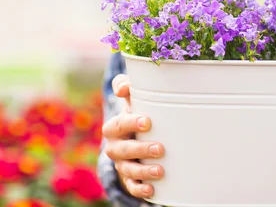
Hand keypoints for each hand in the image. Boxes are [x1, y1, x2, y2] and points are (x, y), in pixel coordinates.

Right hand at [102, 74, 164, 198]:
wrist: (135, 135)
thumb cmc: (138, 112)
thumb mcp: (134, 98)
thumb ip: (128, 87)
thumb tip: (123, 87)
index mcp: (115, 126)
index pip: (120, 124)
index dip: (131, 123)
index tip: (148, 122)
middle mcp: (115, 146)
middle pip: (123, 150)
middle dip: (141, 149)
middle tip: (160, 148)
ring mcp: (121, 163)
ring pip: (128, 170)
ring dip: (143, 171)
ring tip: (160, 171)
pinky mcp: (129, 178)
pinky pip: (131, 186)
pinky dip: (140, 189)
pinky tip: (151, 189)